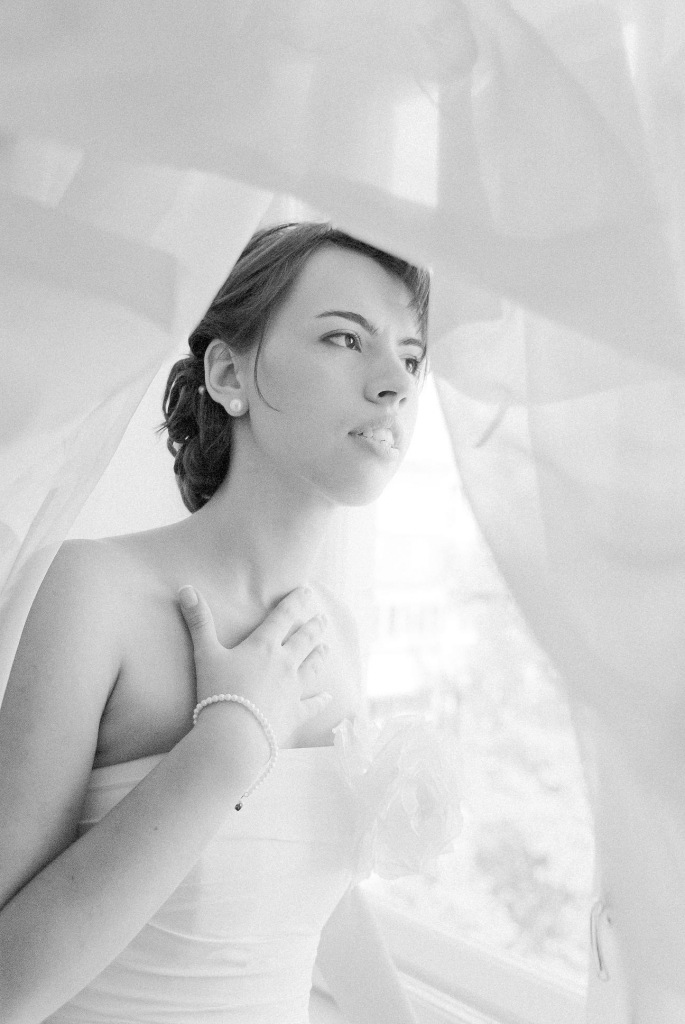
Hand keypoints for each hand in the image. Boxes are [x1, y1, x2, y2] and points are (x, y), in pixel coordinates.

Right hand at [177, 584, 332, 744]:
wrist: (235, 734)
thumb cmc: (219, 692)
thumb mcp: (205, 654)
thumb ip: (199, 622)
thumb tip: (186, 588)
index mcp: (264, 646)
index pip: (283, 617)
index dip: (295, 602)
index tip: (307, 591)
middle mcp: (284, 664)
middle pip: (303, 640)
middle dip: (314, 627)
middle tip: (323, 618)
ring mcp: (293, 689)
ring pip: (312, 667)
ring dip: (320, 656)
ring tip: (327, 647)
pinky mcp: (295, 713)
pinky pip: (312, 705)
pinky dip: (320, 701)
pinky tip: (328, 697)